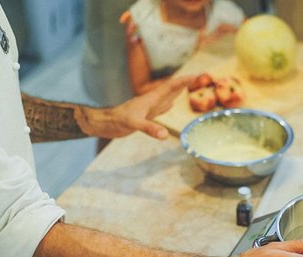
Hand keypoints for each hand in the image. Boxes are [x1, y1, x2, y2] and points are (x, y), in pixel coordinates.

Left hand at [78, 76, 195, 139]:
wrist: (105, 124)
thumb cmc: (116, 121)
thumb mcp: (133, 124)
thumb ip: (149, 128)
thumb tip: (165, 135)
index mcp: (150, 99)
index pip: (170, 86)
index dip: (184, 80)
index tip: (197, 75)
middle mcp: (151, 101)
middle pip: (170, 89)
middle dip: (184, 83)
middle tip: (197, 77)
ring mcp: (148, 108)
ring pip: (166, 97)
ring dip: (177, 92)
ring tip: (186, 86)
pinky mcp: (144, 116)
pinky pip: (160, 108)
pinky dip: (168, 105)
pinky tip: (170, 105)